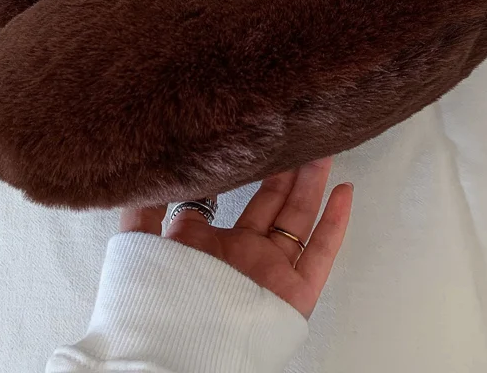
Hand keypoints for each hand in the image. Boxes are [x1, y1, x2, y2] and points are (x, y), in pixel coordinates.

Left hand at [119, 158, 352, 318]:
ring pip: (301, 218)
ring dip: (312, 183)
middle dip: (288, 169)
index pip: (240, 199)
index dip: (253, 170)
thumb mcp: (143, 245)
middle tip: (296, 135)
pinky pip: (321, 253)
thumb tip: (148, 176)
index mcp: (214, 245)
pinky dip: (336, 222)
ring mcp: (272, 272)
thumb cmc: (156, 301)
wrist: (174, 351)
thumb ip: (144, 212)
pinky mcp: (293, 293)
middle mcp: (246, 255)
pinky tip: (343, 192)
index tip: (260, 141)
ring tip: (321, 149)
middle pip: (276, 203)